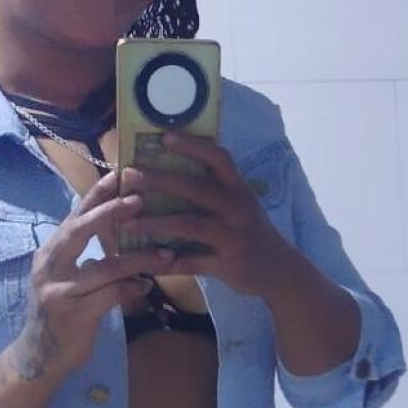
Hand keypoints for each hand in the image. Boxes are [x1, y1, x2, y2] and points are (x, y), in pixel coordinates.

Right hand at [18, 171, 175, 375]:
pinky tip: (146, 284)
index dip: (96, 194)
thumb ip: (85, 254)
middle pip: (79, 231)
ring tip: (164, 253)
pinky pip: (109, 296)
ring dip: (137, 259)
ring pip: (103, 267)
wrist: (41, 356)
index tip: (119, 173)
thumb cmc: (62, 311)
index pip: (74, 216)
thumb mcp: (67, 277)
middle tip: (139, 198)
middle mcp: (49, 267)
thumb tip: (121, 224)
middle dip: (110, 212)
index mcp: (50, 252)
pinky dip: (131, 288)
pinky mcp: (73, 315)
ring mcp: (58, 292)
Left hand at [121, 131, 289, 295]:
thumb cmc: (249, 231)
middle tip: (130, 176)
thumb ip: (212, 189)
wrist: (279, 270)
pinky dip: (166, 263)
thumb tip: (167, 171)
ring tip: (127, 222)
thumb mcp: (239, 204)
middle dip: (161, 181)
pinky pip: (191, 263)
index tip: (164, 137)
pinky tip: (144, 261)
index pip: (219, 158)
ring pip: (189, 225)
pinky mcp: (226, 265)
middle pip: (196, 189)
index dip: (193, 146)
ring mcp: (232, 237)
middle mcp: (237, 208)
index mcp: (238, 188)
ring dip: (155, 223)